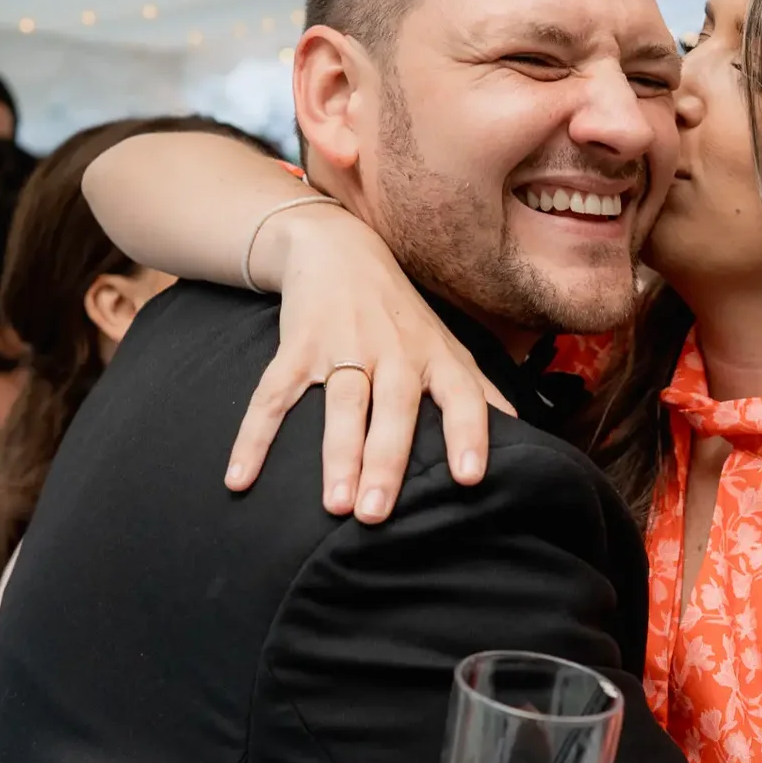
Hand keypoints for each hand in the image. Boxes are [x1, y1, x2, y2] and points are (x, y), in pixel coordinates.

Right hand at [227, 204, 515, 522]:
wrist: (339, 248)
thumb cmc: (400, 314)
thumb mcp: (445, 343)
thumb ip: (477, 390)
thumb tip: (521, 435)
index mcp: (435, 356)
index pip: (461, 396)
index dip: (468, 434)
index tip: (471, 478)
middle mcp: (393, 351)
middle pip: (393, 408)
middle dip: (386, 461)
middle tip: (376, 513)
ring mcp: (343, 347)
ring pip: (341, 404)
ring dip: (335, 454)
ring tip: (333, 505)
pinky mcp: (297, 346)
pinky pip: (273, 395)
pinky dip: (254, 438)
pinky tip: (239, 479)